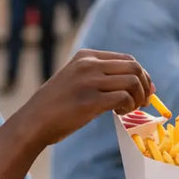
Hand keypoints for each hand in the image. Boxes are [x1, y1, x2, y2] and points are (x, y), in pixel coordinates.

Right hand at [19, 49, 152, 146]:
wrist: (33, 122)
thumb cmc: (57, 106)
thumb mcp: (76, 79)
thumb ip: (103, 77)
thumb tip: (145, 84)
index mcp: (86, 56)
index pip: (127, 59)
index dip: (142, 75)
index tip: (145, 91)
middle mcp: (88, 64)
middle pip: (134, 67)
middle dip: (145, 86)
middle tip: (144, 102)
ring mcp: (89, 81)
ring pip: (132, 81)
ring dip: (139, 97)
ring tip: (131, 110)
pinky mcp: (90, 101)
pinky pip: (124, 98)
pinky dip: (129, 107)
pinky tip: (121, 114)